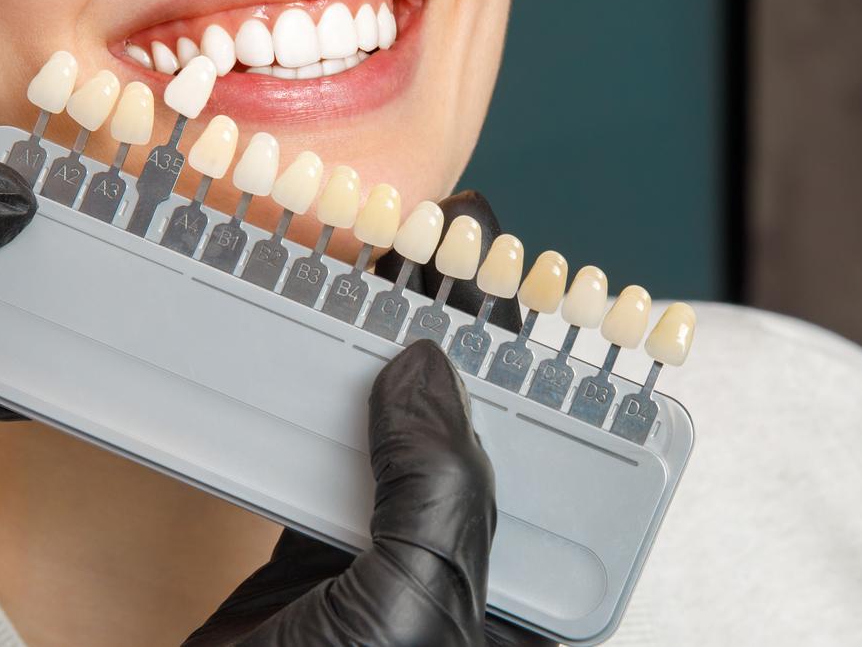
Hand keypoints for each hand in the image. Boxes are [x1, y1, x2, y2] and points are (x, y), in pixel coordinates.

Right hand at [185, 192, 553, 645]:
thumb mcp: (417, 601)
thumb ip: (435, 482)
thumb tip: (431, 364)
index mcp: (525, 597)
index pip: (550, 454)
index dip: (536, 364)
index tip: (516, 283)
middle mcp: (462, 575)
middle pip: (469, 438)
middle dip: (457, 349)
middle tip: (440, 261)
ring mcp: (384, 568)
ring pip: (392, 446)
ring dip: (381, 371)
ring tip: (382, 283)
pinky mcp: (311, 566)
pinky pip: (323, 470)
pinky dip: (314, 414)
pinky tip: (316, 355)